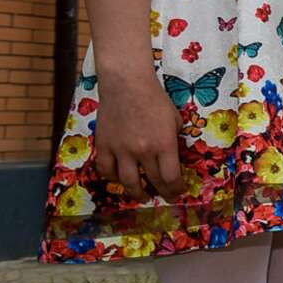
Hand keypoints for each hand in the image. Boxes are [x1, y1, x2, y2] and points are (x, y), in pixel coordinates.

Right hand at [93, 73, 185, 201]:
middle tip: (166, 197)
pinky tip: (120, 179)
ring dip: (136, 192)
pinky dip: (113, 178)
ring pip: (127, 182)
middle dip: (162, 193)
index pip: (171, 177)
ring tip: (143, 196)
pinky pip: (106, 170)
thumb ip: (174, 141)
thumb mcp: (175, 121)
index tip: (179, 192)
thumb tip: (175, 159)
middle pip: (152, 181)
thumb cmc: (155, 100)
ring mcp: (120, 150)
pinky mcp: (103, 145)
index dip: (176, 189)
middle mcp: (142, 151)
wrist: (126, 85)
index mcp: (163, 144)